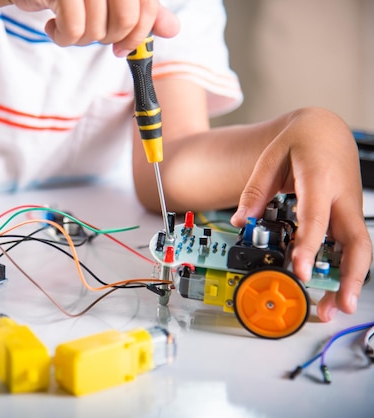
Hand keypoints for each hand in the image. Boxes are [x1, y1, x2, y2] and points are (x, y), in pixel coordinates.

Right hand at [11, 0, 179, 54]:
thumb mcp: (107, 0)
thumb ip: (140, 11)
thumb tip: (172, 29)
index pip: (146, 7)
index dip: (138, 34)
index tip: (122, 50)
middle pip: (125, 21)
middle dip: (108, 39)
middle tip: (90, 35)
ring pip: (97, 29)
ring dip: (80, 39)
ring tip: (66, 25)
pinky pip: (73, 29)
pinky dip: (62, 37)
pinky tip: (53, 26)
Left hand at [230, 107, 371, 321]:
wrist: (326, 129)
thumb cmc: (300, 141)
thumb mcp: (271, 158)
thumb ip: (255, 191)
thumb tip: (242, 221)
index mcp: (320, 179)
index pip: (316, 219)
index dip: (310, 247)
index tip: (302, 271)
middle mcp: (342, 198)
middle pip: (355, 242)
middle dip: (349, 276)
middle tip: (337, 305)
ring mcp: (349, 208)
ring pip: (358, 248)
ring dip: (349, 278)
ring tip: (333, 306)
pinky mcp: (348, 216)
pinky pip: (350, 245)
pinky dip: (344, 267)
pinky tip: (331, 286)